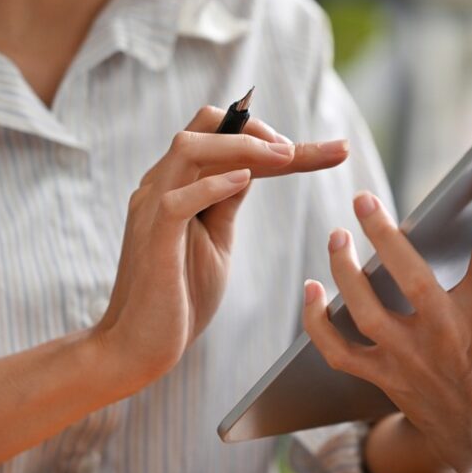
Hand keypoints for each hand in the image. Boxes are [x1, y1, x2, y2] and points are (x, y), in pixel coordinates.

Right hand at [93, 105, 348, 389]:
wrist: (140, 346)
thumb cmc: (179, 295)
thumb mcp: (215, 237)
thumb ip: (227, 200)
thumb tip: (253, 168)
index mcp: (178, 183)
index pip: (222, 136)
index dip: (274, 136)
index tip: (331, 150)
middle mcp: (161, 185)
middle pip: (204, 126)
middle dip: (258, 128)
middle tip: (301, 150)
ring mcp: (152, 209)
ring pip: (188, 148)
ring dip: (241, 145)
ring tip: (285, 156)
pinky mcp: (153, 240)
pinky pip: (177, 200)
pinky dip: (213, 184)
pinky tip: (246, 180)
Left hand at [302, 164, 471, 472]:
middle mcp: (448, 335)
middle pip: (411, 281)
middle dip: (385, 239)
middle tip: (363, 199)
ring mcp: (411, 359)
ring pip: (366, 314)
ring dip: (345, 274)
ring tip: (337, 236)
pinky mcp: (384, 376)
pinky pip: (339, 351)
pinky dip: (317, 323)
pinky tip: (310, 288)